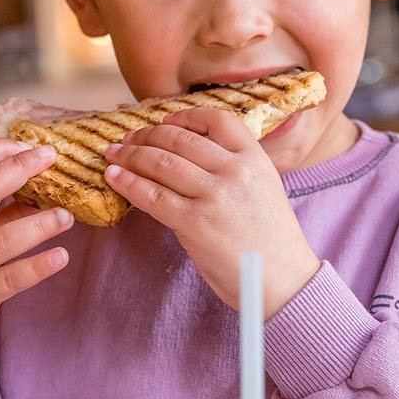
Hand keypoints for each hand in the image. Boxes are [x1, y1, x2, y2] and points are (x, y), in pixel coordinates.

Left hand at [105, 108, 319, 315]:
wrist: (285, 281)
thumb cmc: (270, 241)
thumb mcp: (261, 189)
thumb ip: (230, 170)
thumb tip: (183, 159)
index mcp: (254, 158)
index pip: (216, 119)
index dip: (185, 117)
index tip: (164, 122)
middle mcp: (234, 171)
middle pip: (180, 139)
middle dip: (147, 136)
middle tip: (128, 139)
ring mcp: (214, 195)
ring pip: (161, 163)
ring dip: (130, 155)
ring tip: (114, 155)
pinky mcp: (195, 223)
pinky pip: (152, 195)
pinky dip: (128, 183)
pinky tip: (115, 177)